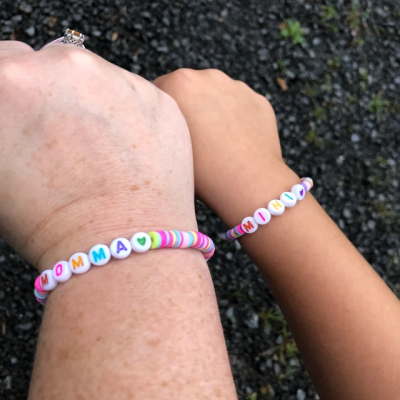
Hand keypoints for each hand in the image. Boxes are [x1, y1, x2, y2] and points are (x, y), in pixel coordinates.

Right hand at [0, 42, 195, 270]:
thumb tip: (18, 116)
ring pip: (100, 77)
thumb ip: (6, 121)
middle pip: (55, 63)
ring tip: (104, 150)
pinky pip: (139, 96)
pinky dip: (134, 116)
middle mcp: (64, 67)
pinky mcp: (159, 98)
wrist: (120, 247)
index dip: (19, 90)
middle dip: (57, 91)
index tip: (31, 110)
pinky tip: (133, 154)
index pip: (7, 61)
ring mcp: (118, 79)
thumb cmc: (48, 223)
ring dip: (98, 100)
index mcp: (10, 82)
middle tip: (68, 136)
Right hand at [154, 69, 297, 225]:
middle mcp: (210, 77)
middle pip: (190, 88)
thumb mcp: (166, 148)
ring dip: (213, 110)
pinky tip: (237, 143)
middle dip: (189, 107)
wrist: (249, 185)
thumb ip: (163, 123)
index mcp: (181, 83)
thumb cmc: (202, 172)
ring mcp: (238, 87)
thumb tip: (165, 119)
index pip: (160, 89)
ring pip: (217, 96)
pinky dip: (237, 118)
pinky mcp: (259, 101)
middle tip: (193, 137)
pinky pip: (241, 106)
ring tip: (216, 142)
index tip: (167, 131)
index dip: (161, 112)